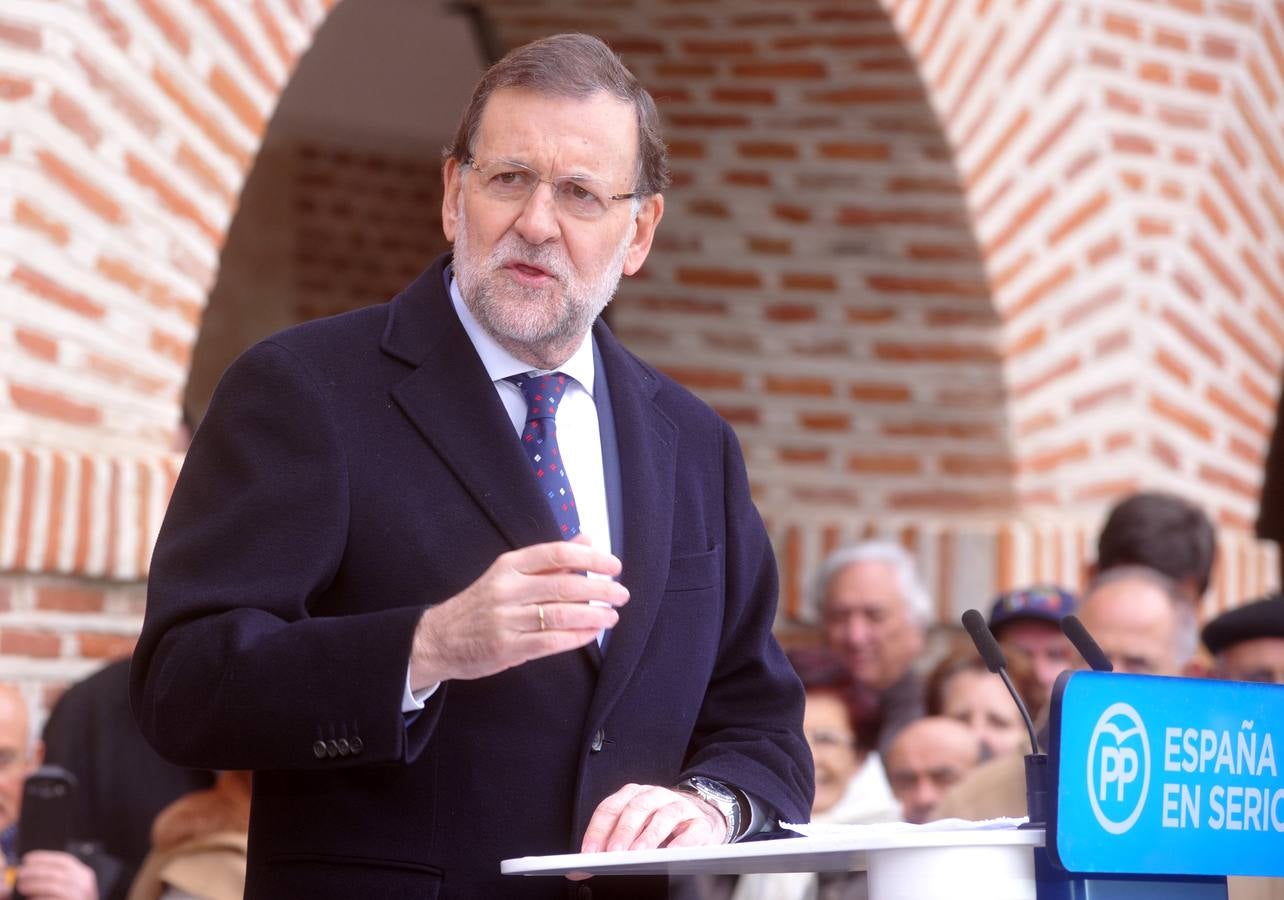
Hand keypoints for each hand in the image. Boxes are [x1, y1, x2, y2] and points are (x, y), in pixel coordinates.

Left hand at [14, 851, 96, 899]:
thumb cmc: (72, 899)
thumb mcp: (72, 886)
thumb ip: (57, 878)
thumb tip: (32, 870)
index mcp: (84, 874)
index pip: (64, 860)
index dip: (44, 858)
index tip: (27, 859)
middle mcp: (84, 883)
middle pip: (57, 872)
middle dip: (35, 871)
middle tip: (20, 873)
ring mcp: (79, 895)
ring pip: (53, 886)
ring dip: (34, 884)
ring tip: (22, 886)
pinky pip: (52, 899)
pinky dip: (39, 898)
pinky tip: (31, 898)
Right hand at [409, 537, 627, 687]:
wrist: (438, 639)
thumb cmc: (481, 603)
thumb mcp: (509, 573)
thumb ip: (549, 560)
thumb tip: (587, 539)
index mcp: (509, 565)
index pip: (555, 553)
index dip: (590, 558)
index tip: (614, 565)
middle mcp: (507, 589)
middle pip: (563, 584)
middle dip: (599, 589)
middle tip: (622, 593)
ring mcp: (506, 619)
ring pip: (560, 614)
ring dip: (592, 615)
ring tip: (612, 616)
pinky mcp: (507, 648)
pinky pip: (550, 641)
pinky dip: (576, 637)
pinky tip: (592, 634)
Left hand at [579, 783, 726, 855]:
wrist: (698, 816)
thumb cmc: (658, 825)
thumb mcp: (632, 830)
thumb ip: (608, 845)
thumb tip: (579, 871)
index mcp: (633, 795)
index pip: (611, 808)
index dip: (598, 830)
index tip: (589, 853)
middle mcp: (655, 796)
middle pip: (636, 809)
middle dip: (622, 832)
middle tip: (613, 854)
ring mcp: (679, 806)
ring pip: (663, 816)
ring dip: (649, 837)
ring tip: (638, 856)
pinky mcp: (700, 822)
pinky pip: (692, 831)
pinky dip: (681, 843)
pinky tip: (671, 855)